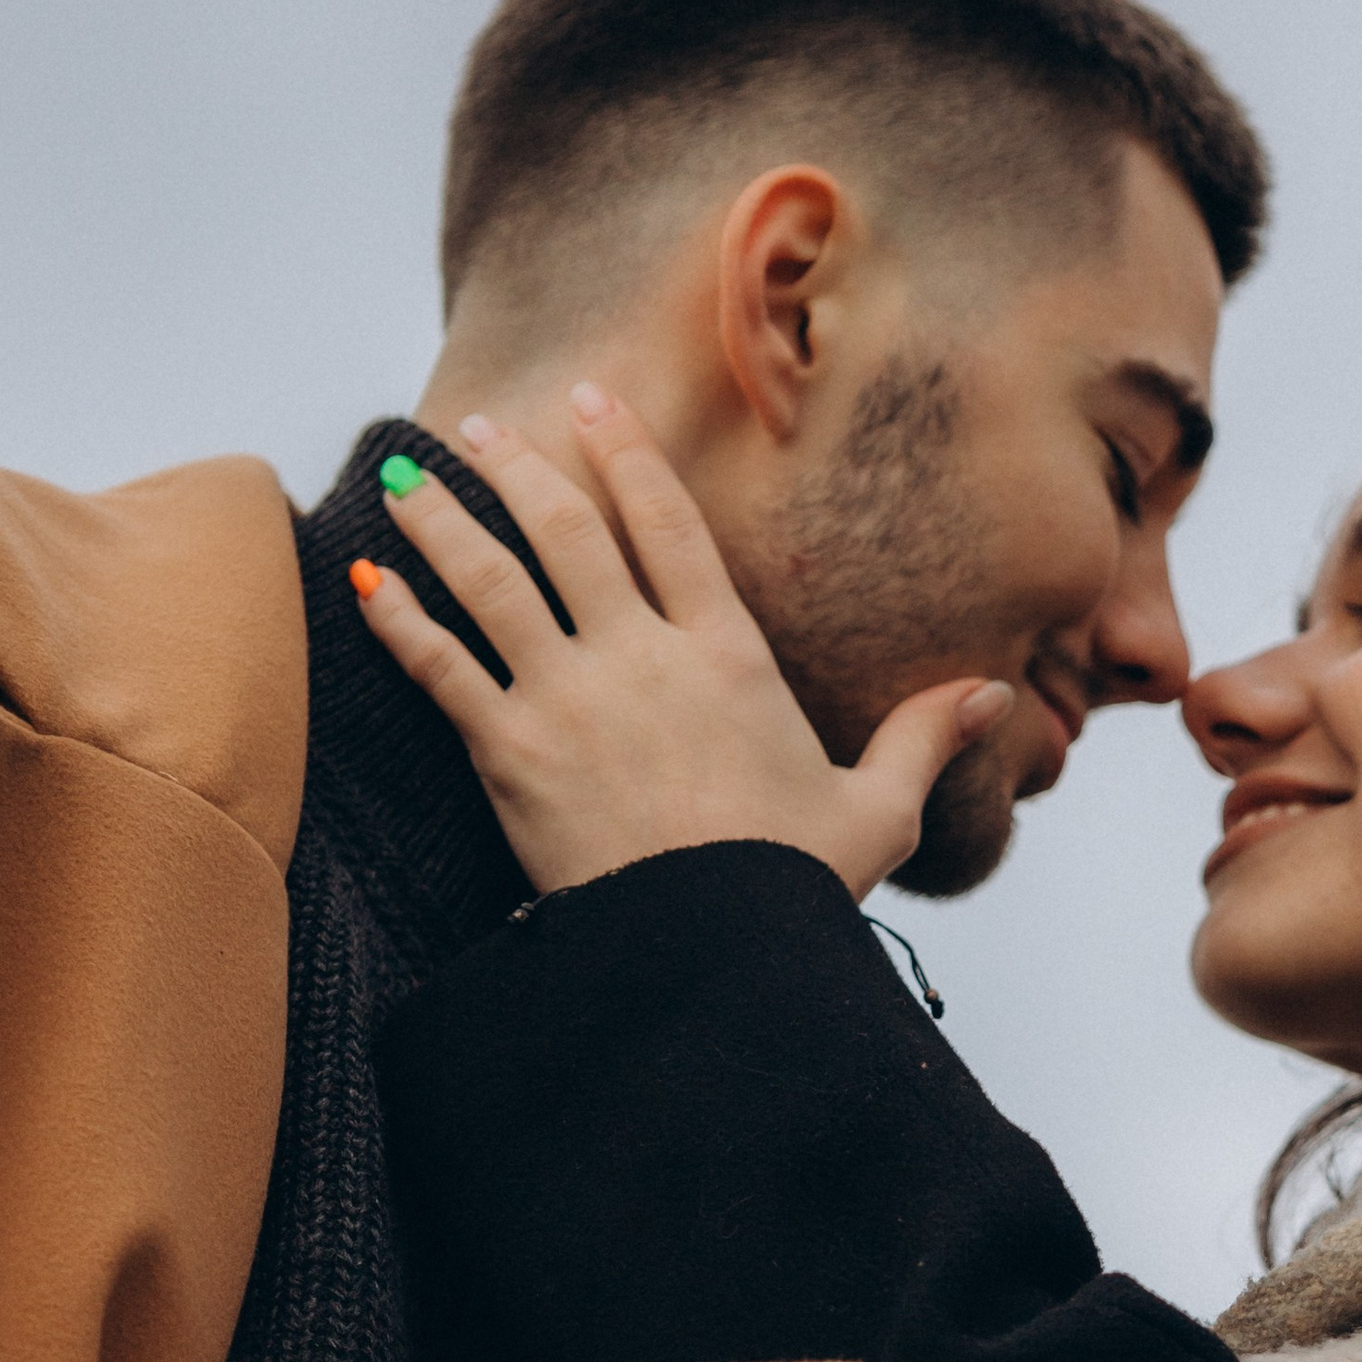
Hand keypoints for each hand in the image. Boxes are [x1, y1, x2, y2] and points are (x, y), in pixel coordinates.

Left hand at [354, 389, 1010, 900]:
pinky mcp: (511, 752)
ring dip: (446, 518)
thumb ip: (922, 738)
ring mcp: (570, 698)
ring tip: (408, 472)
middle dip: (521, 466)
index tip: (592, 403)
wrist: (710, 959)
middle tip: (482, 426)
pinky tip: (367, 579)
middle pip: (571, 530)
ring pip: (494, 578)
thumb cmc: (791, 891)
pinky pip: (442, 667)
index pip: (670, 526)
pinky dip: (400, 618)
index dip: (626, 454)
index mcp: (727, 656)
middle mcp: (643, 657)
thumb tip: (994, 697)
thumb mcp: (873, 811)